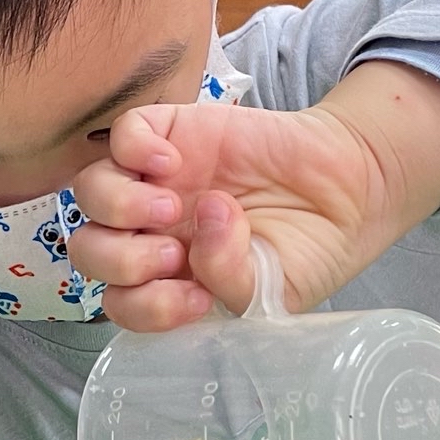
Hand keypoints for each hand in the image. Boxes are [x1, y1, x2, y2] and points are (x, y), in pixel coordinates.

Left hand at [69, 61, 439, 331]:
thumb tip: (203, 224)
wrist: (349, 187)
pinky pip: (122, 133)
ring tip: (173, 208)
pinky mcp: (172, 133)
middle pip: (90, 249)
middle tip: (172, 253)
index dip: (141, 306)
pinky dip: (134, 148)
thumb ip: (230, 278)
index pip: (120, 301)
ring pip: (91, 191)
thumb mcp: (275, 288)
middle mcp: (153, 233)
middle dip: (120, 260)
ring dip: (120, 206)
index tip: (195, 298)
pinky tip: (172, 162)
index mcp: (170, 281)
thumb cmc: (309, 246)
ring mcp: (156, 182)